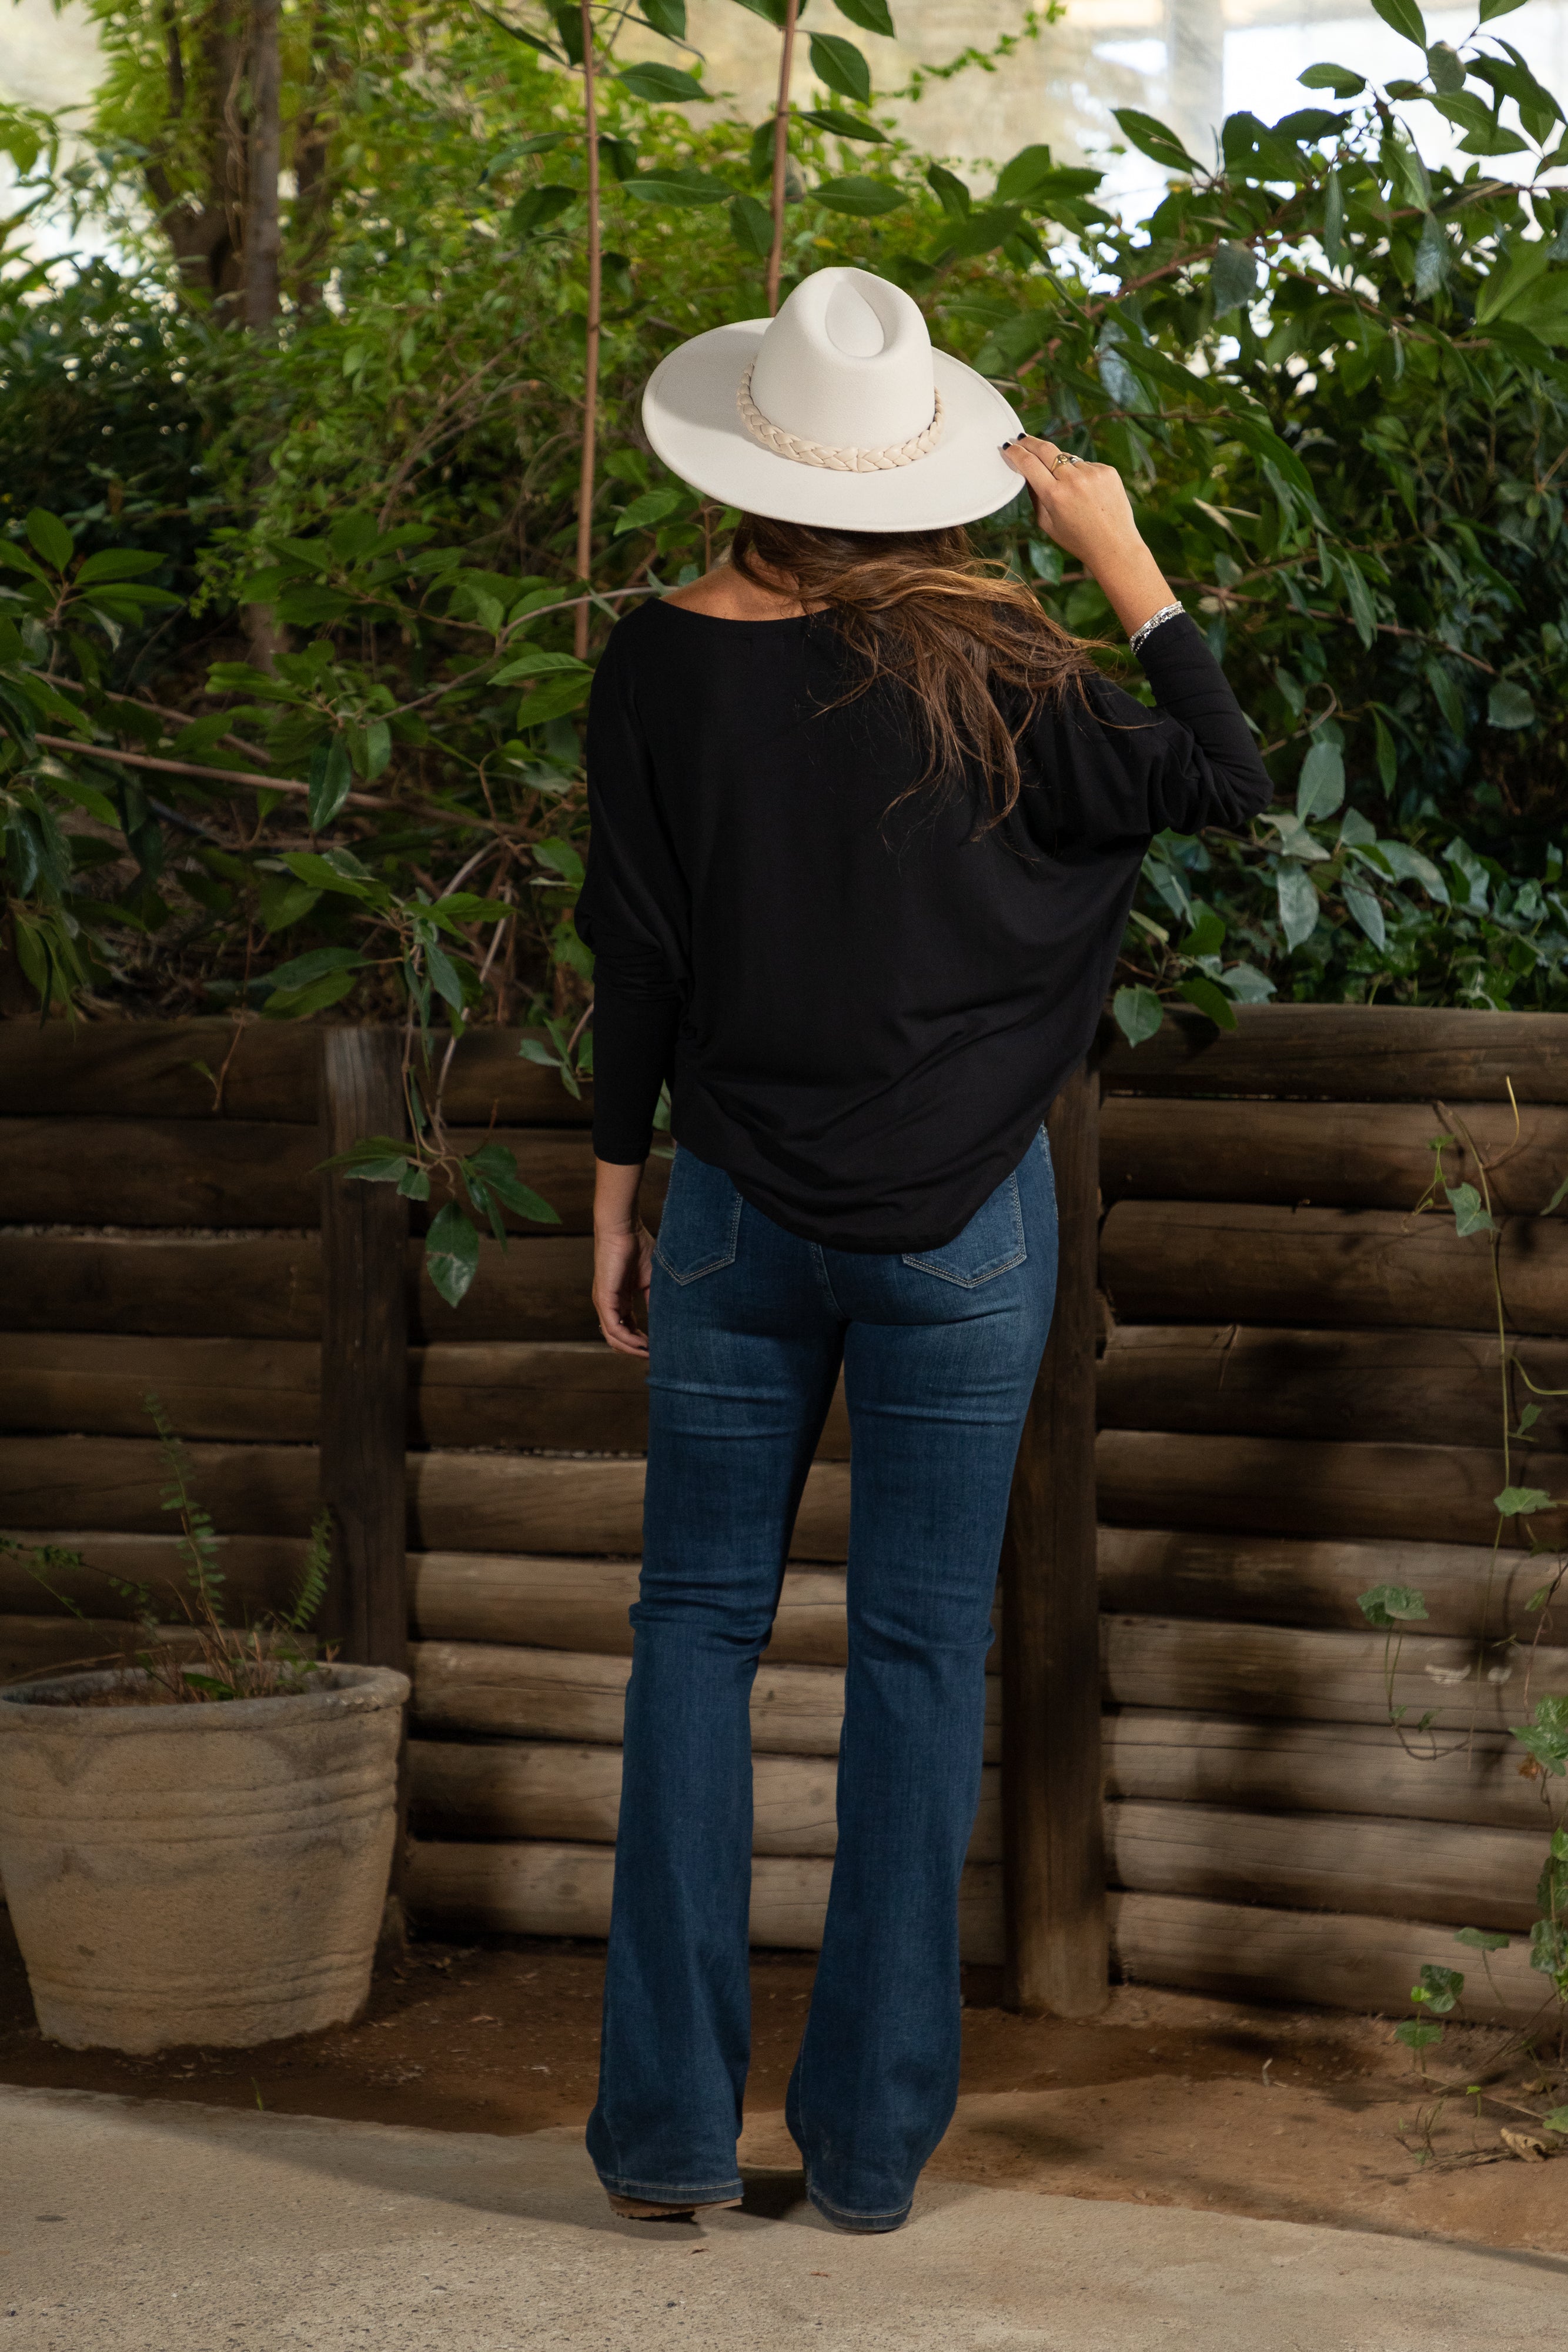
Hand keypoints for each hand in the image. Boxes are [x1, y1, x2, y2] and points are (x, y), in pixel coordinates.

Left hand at [593, 1221, 653, 1356]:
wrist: (624, 1228)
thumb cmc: (638, 1247)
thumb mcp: (652, 1280)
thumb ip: (655, 1301)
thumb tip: (668, 1321)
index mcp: (620, 1301)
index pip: (628, 1330)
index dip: (642, 1343)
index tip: (659, 1349)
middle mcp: (609, 1305)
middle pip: (619, 1339)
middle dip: (637, 1350)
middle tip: (655, 1356)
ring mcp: (604, 1303)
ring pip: (614, 1338)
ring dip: (632, 1349)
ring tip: (650, 1354)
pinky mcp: (604, 1299)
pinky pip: (613, 1328)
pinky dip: (628, 1339)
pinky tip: (642, 1344)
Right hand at [1001, 433, 1175, 640]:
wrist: (1114, 546)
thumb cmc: (1077, 539)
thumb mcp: (1047, 524)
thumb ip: (1035, 496)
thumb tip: (1026, 472)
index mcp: (1054, 495)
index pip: (1028, 463)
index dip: (1015, 452)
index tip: (1008, 447)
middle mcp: (1073, 480)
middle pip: (1045, 449)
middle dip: (1030, 442)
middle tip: (1022, 439)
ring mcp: (1092, 473)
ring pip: (1067, 458)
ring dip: (1060, 466)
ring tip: (1068, 489)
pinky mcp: (1107, 471)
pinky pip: (1086, 465)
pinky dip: (1081, 474)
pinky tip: (1087, 494)